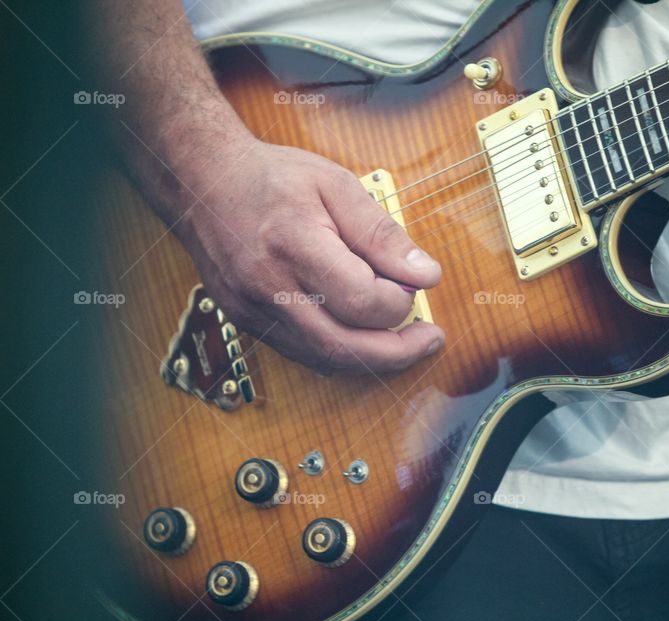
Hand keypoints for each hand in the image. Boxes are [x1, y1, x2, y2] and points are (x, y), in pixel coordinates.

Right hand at [172, 137, 444, 373]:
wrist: (202, 181)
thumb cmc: (271, 178)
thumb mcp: (336, 186)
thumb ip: (381, 233)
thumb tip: (425, 274)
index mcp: (293, 245)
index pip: (361, 300)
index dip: (399, 300)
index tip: (416, 283)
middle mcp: (268, 287)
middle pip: (343, 346)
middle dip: (396, 352)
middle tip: (429, 339)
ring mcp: (252, 311)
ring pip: (323, 358)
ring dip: (370, 358)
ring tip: (403, 340)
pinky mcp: (246, 322)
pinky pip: (302, 353)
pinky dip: (340, 352)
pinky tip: (363, 336)